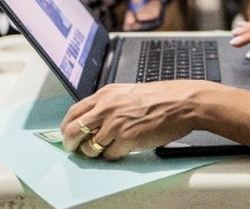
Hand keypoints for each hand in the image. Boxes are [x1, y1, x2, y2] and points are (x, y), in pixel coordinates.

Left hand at [61, 81, 203, 159]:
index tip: (68, 134)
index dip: (67, 126)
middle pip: (74, 131)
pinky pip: (109, 155)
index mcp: (106, 94)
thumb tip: (93, 119)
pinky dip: (112, 156)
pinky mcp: (126, 139)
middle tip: (75, 149)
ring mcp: (115, 124)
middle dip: (71, 144)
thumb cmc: (161, 97)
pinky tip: (121, 149)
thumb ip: (108, 103)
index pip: (74, 112)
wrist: (182, 103)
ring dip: (94, 152)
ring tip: (104, 149)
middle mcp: (106, 107)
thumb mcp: (128, 92)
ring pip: (89, 147)